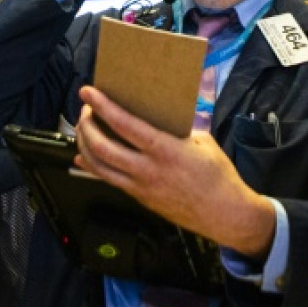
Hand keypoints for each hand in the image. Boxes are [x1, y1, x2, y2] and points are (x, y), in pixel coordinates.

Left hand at [74, 85, 275, 258]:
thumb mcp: (203, 141)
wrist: (225, 214)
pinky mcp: (139, 198)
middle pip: (102, 147)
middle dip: (86, 125)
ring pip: (99, 166)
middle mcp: (147, 169)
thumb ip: (178, 129)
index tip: (88, 92)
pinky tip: (84, 157)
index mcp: (165, 150)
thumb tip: (161, 116)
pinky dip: (92, 167)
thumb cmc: (218, 176)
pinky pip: (108, 180)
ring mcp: (140, 187)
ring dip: (84, 144)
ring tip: (82, 129)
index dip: (103, 106)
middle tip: (85, 110)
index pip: (125, 124)